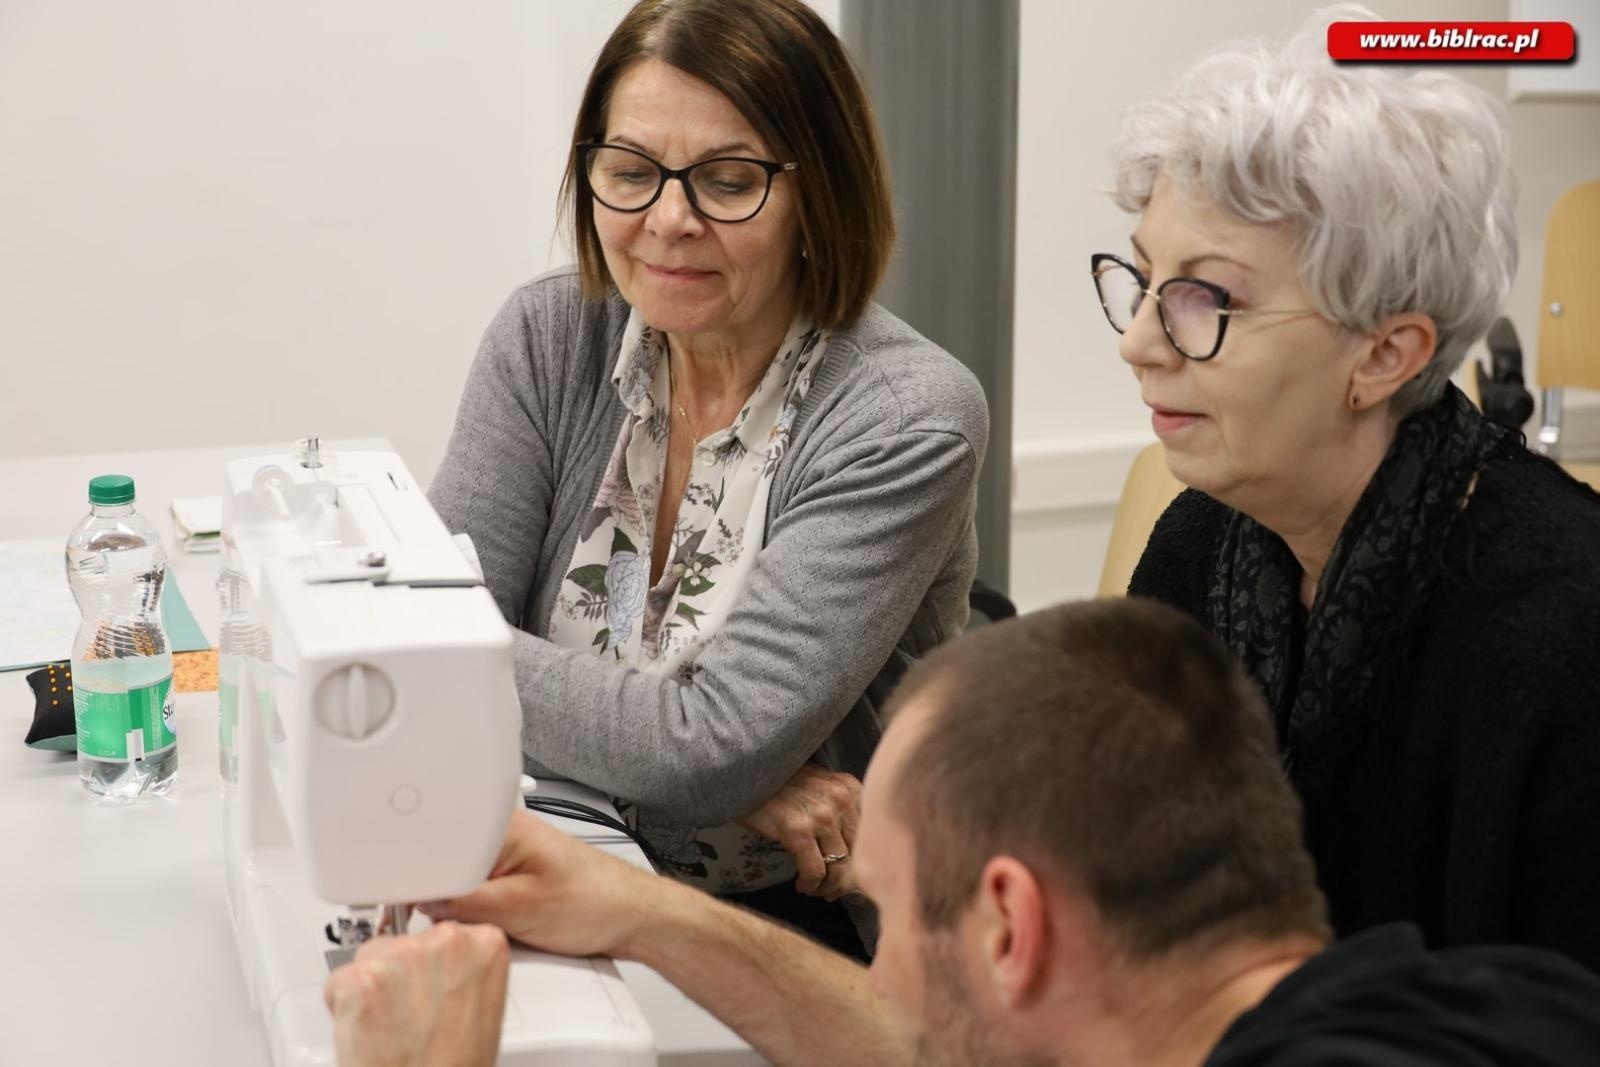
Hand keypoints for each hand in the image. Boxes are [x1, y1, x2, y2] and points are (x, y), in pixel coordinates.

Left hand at [324, 920, 508, 1066]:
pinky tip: (369, 1033)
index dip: (431, 966)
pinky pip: (339, 981)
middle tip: (407, 1016)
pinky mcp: (361, 978)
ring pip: (370, 958)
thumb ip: (462, 973)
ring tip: (388, 1029)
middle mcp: (445, 940)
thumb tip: (439, 968)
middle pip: (405, 942)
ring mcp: (401, 956)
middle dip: (399, 975)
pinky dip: (344, 1008)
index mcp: (485, 944)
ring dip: (372, 988)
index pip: (445, 935)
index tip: (433, 988)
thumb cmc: (456, 1066)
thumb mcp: (483, 1008)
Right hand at [424, 810, 659, 959]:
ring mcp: (505, 856)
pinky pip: (477, 895)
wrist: (631, 915)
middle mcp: (502, 835)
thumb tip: (426, 906)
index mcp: (502, 825)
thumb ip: (466, 905)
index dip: (421, 879)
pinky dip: (479, 914)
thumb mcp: (521, 909)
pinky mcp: (511, 878)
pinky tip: (499, 925)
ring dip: (465, 910)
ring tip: (495, 922)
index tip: (411, 907)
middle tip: (463, 922)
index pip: (438, 845)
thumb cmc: (595, 900)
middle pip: (445, 866)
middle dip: (444, 898)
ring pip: (460, 885)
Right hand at [738, 763, 862, 899]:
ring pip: (839, 868)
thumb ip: (840, 813)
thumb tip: (854, 856)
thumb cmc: (780, 784)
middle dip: (845, 880)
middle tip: (831, 890)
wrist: (745, 773)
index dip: (862, 861)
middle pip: (859, 855)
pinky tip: (801, 885)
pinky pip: (814, 871)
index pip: (872, 836)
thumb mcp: (820, 788)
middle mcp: (842, 799)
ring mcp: (821, 815)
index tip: (847, 874)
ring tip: (815, 889)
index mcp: (851, 789)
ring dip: (828, 887)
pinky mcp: (798, 830)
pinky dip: (810, 885)